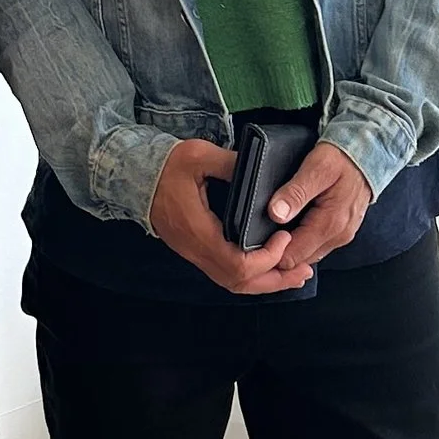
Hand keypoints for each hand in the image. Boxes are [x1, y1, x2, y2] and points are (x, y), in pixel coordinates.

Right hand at [146, 140, 314, 295]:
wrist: (135, 176)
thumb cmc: (166, 166)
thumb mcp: (198, 155)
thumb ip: (231, 164)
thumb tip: (260, 171)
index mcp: (198, 230)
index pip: (236, 264)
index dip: (265, 259)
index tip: (283, 237)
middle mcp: (197, 249)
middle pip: (238, 282)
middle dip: (274, 280)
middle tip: (302, 271)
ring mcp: (195, 253)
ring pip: (233, 283)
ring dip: (265, 282)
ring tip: (292, 275)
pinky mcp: (196, 251)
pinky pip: (226, 274)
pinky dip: (251, 276)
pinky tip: (268, 268)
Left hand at [264, 140, 371, 272]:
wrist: (369, 153)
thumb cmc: (343, 158)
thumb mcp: (316, 167)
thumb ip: (296, 192)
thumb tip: (275, 213)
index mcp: (330, 224)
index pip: (292, 257)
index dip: (271, 252)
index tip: (255, 239)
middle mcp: (338, 236)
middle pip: (299, 260)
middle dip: (278, 253)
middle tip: (258, 236)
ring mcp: (341, 235)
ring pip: (307, 255)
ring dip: (290, 248)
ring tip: (272, 231)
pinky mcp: (341, 231)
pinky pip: (316, 245)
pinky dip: (301, 241)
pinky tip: (290, 227)